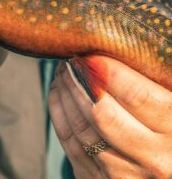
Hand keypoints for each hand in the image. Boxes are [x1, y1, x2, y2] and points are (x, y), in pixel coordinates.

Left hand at [49, 56, 171, 178]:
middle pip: (102, 112)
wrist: (167, 169)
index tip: (90, 53)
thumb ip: (155, 85)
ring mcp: (124, 175)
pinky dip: (59, 115)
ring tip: (62, 72)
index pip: (135, 94)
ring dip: (66, 94)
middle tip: (71, 60)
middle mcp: (152, 158)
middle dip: (79, 80)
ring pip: (82, 129)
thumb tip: (123, 51)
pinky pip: (71, 146)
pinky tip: (58, 94)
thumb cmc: (171, 129)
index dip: (107, 69)